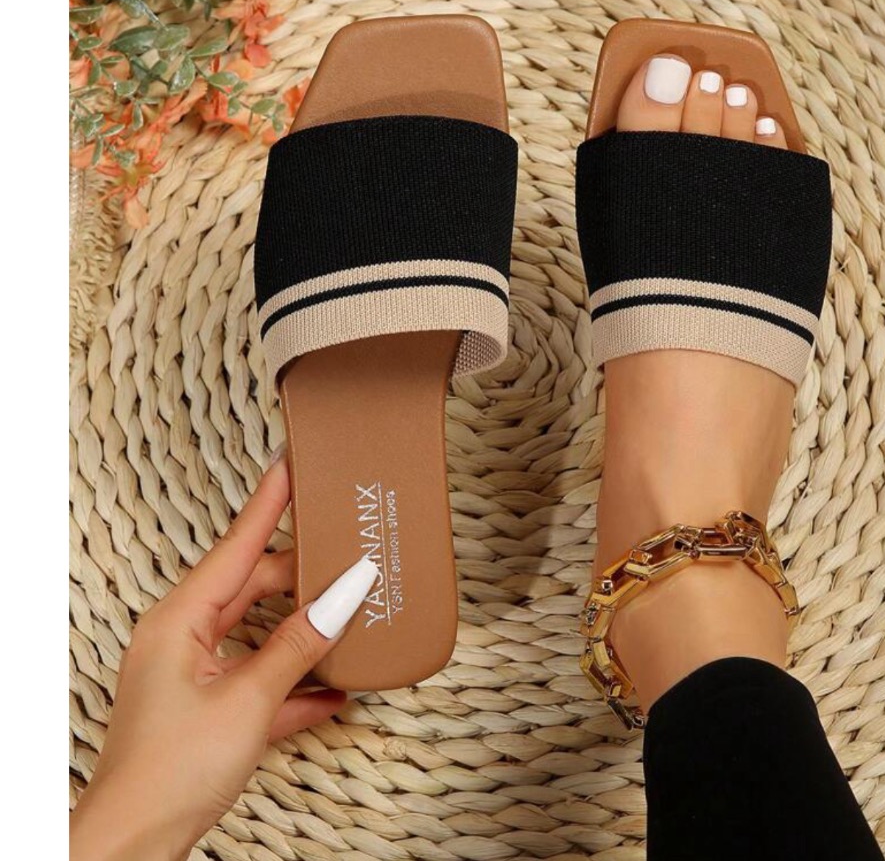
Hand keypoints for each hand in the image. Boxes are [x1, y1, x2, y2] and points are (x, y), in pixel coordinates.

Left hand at [70, 457, 376, 860]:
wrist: (133, 847)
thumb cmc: (171, 771)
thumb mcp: (247, 700)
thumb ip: (300, 642)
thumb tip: (347, 592)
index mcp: (180, 619)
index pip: (237, 544)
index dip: (269, 502)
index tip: (292, 463)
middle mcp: (184, 636)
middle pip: (255, 586)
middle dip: (304, 573)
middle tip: (348, 549)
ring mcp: (196, 671)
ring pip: (261, 630)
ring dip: (304, 628)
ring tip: (350, 610)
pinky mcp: (209, 706)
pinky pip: (261, 677)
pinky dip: (295, 680)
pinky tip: (335, 688)